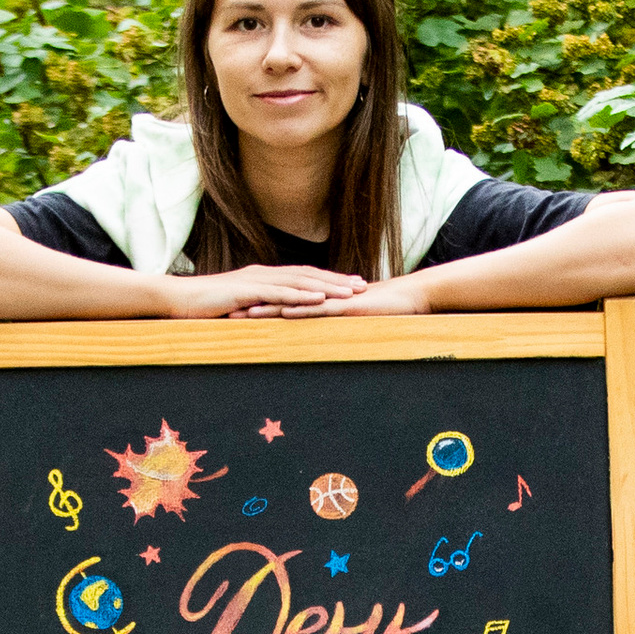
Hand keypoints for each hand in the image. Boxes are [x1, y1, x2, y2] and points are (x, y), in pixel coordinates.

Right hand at [167, 263, 369, 318]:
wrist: (176, 299)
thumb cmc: (203, 307)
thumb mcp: (236, 309)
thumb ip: (255, 310)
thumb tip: (269, 320)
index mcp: (263, 278)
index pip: (302, 277)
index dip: (328, 281)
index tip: (350, 286)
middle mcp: (264, 275)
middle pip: (308, 275)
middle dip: (337, 280)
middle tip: (363, 286)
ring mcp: (256, 281)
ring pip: (299, 282)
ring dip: (327, 286)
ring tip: (351, 292)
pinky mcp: (246, 290)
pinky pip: (279, 293)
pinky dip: (302, 294)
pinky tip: (320, 298)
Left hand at [235, 272, 434, 318]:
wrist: (410, 298)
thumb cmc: (383, 310)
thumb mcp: (350, 319)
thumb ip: (332, 323)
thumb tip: (316, 336)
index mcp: (318, 300)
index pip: (281, 302)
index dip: (257, 306)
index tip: (233, 312)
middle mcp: (320, 297)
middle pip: (279, 300)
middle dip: (251, 306)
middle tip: (224, 313)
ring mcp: (332, 299)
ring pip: (293, 303)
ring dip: (268, 308)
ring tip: (242, 314)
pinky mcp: (346, 305)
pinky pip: (319, 309)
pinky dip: (300, 311)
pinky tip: (283, 314)